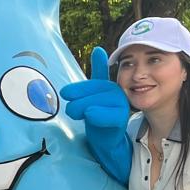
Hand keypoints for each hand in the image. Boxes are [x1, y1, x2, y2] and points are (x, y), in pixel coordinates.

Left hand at [60, 47, 131, 183]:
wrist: (105, 140)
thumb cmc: (95, 116)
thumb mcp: (90, 97)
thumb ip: (91, 78)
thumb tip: (99, 49)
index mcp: (108, 85)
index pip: (95, 79)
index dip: (89, 76)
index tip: (83, 69)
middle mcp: (116, 93)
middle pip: (93, 91)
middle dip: (77, 99)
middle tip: (68, 107)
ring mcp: (121, 106)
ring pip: (96, 102)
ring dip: (81, 108)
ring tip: (76, 114)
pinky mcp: (120, 119)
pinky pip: (109, 116)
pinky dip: (98, 115)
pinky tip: (90, 114)